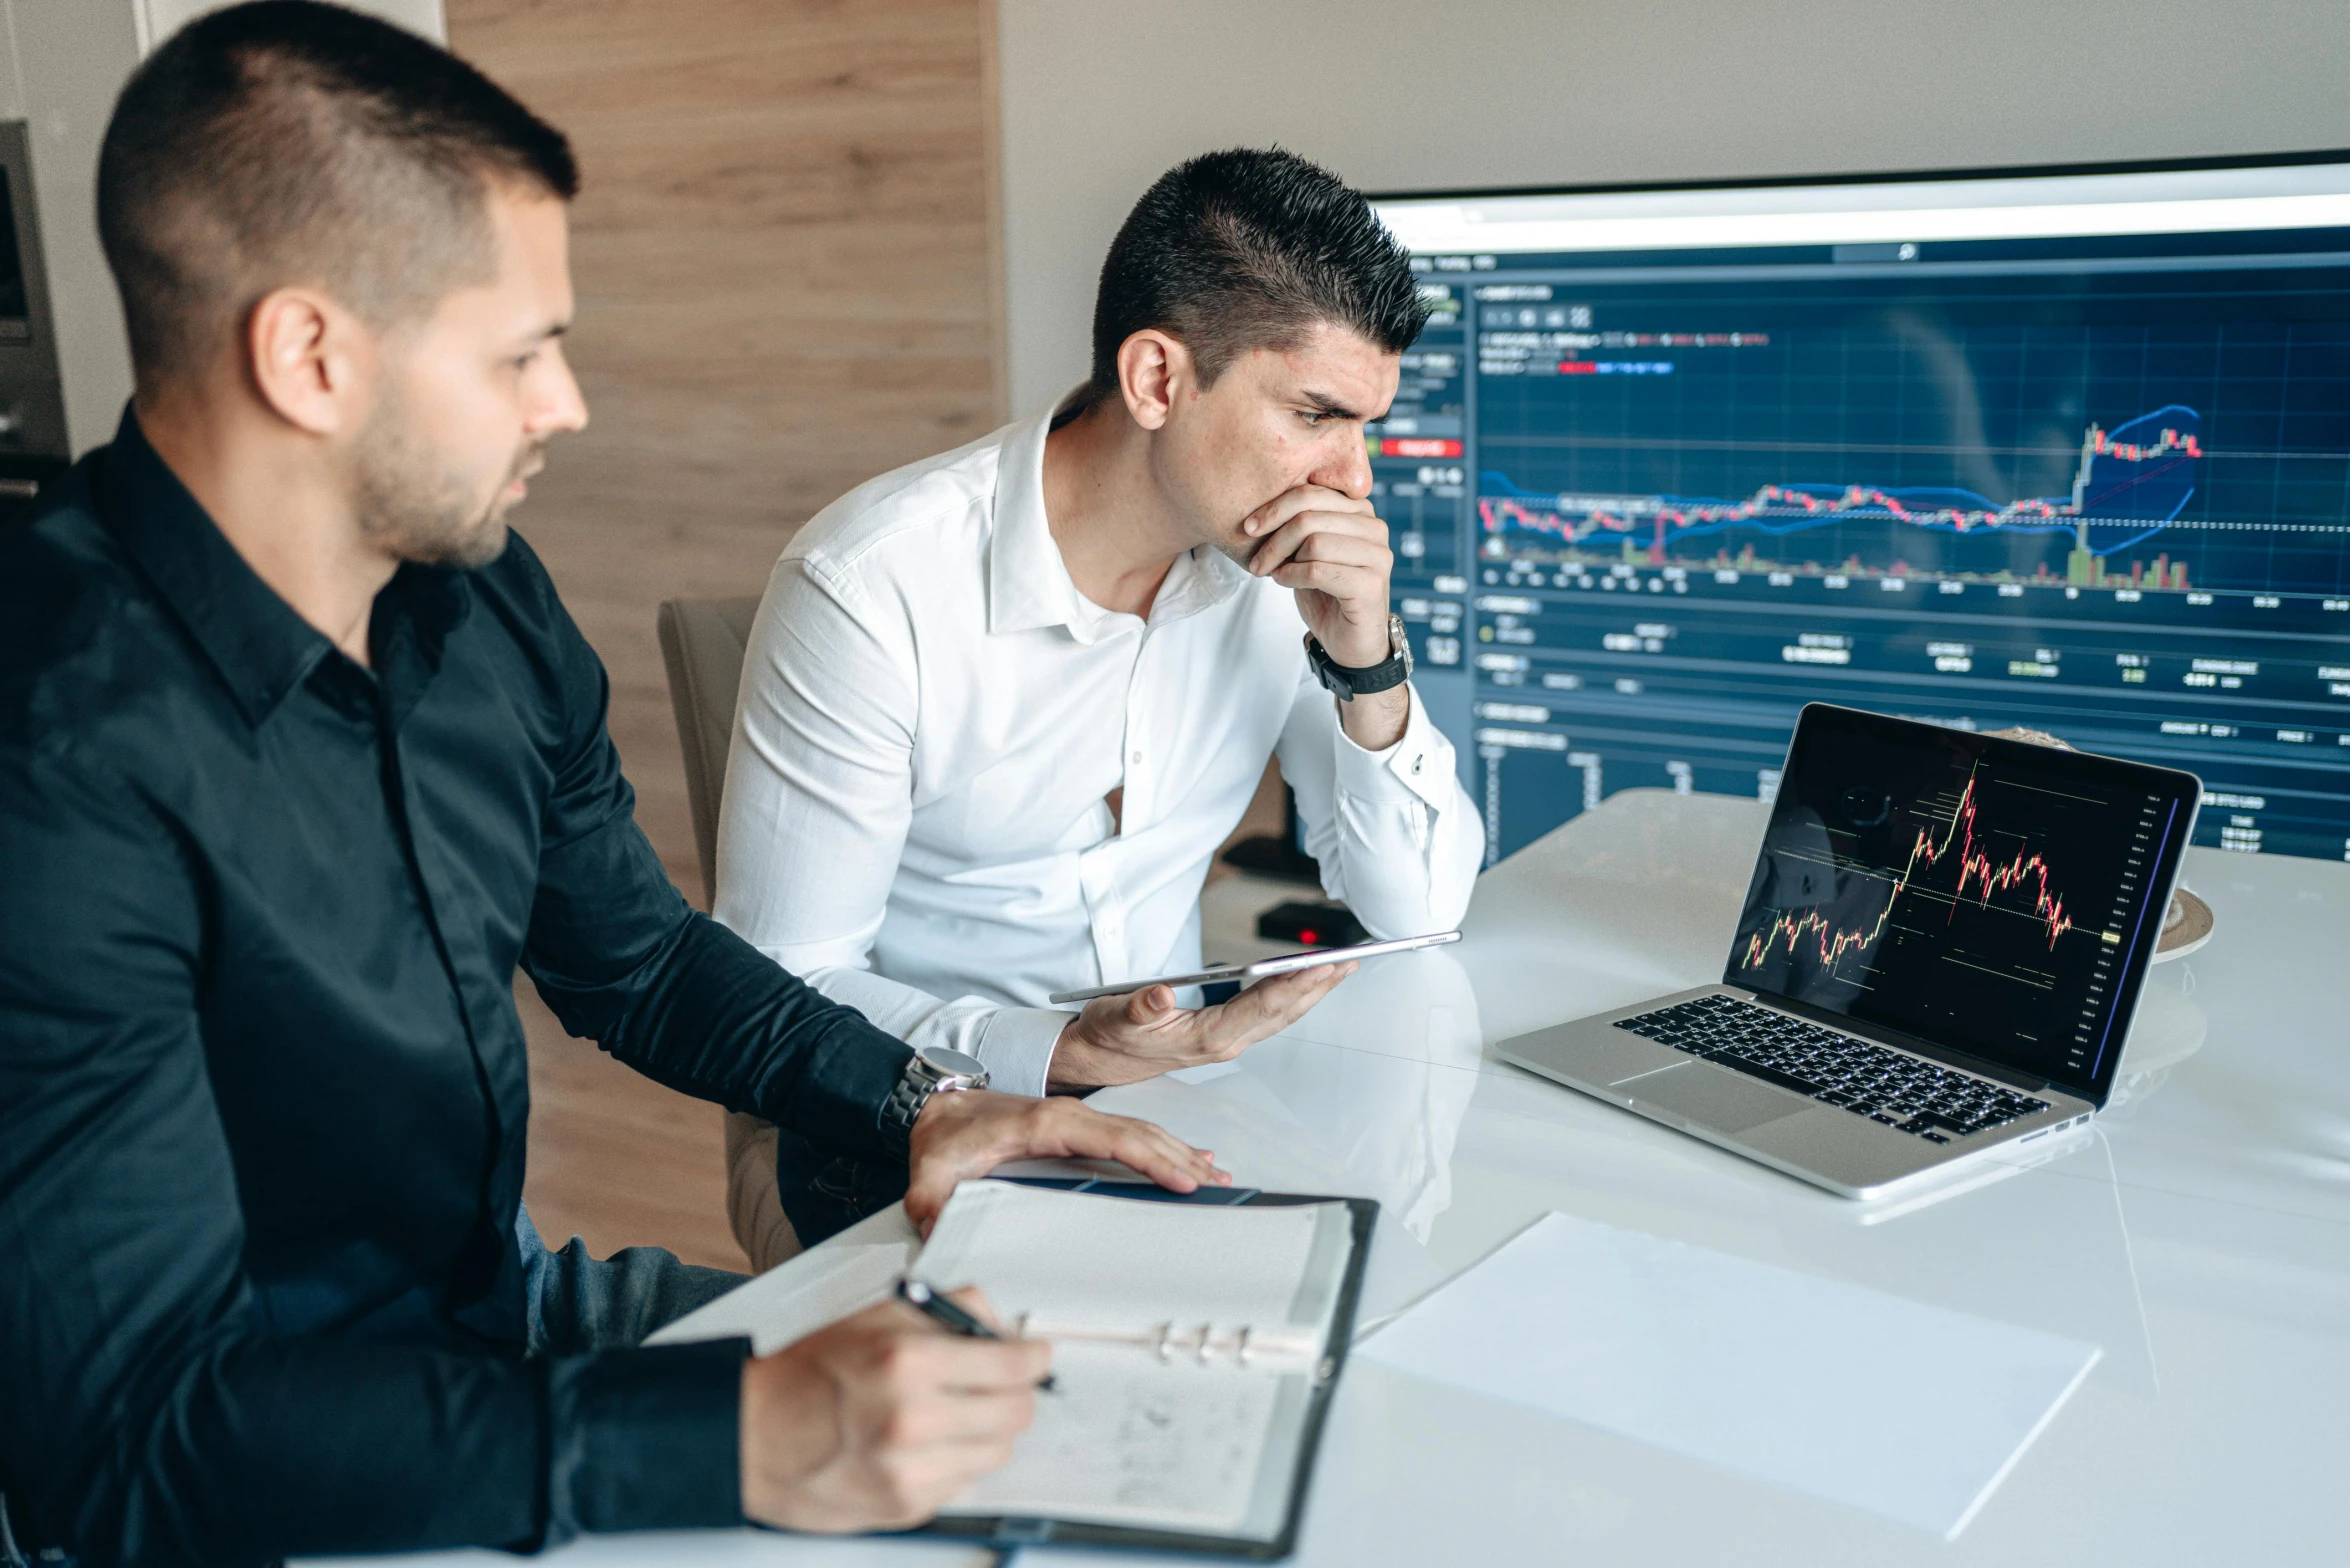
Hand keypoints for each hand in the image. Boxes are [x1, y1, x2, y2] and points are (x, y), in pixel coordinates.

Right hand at [739, 1287, 1049, 1531]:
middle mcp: (912, 1419)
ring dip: (989, 1429)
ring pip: (997, 1452)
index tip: (1036, 1355)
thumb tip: (998, 1324)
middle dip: (1016, 1392)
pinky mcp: (905, 1506)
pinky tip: (929, 1442)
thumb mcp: (875, 1315)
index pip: (1010, 1364)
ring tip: (958, 1412)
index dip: (1033, 1357)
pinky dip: (957, 1460)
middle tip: (1002, 1382)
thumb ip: (946, 1311)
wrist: (751, 1436)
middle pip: (1015, 1412)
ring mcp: (909, 1470)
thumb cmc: (806, 1374)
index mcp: (906, 1361)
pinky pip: (964, 1482)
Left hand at [902, 1088, 1231, 1234]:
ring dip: (1178, 1152)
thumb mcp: (928, 1173)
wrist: (935, 1104)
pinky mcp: (1075, 1125)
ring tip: (1213, 1174)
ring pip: (1138, 1131)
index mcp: (1044, 1125)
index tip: (1181, 1178)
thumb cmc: (942, 1135)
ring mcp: (1074, 1118)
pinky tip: (1185, 1156)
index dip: (1149, 1158)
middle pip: (1137, 1134)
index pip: (1110, 1138)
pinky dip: (1161, 1145)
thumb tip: (939, 1228)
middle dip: (1180, 1159)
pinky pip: (1127, 1133)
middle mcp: (1067, 1116)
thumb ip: (930, 1203)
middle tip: (1215, 1185)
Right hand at [1048, 962, 1355, 1092]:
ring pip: (1281, 1015)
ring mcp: (1227, 1041)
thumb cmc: (1109, 1036)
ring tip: (1339, 967)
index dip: (1294, 984)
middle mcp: (1224, 1043)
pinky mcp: (1224, 1035)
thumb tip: (1161, 994)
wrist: (1098, 1059)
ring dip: (1311, 991)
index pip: (1261, 1007)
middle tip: (1349, 960)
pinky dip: (1291, 995)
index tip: (1322, 965)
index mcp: (1206, 1037)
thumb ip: (1139, 1007)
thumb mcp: (1116, 1017)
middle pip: (1282, 1012)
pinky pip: (1269, 1014)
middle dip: (1318, 986)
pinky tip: (1303, 982)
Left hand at [1243, 485, 1392, 667]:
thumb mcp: (1309, 552)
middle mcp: (1375, 529)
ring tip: (1272, 572)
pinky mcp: (1372, 585)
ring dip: (1282, 559)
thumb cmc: (1327, 593)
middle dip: (1274, 538)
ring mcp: (1378, 557)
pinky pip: (1318, 570)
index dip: (1275, 508)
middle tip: (1256, 560)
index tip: (1249, 527)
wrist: (1350, 641)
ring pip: (1314, 542)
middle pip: (1310, 516)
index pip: (1312, 493)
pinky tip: (1283, 581)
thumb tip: (1262, 508)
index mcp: (1361, 512)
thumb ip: (1300, 524)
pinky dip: (1292, 576)